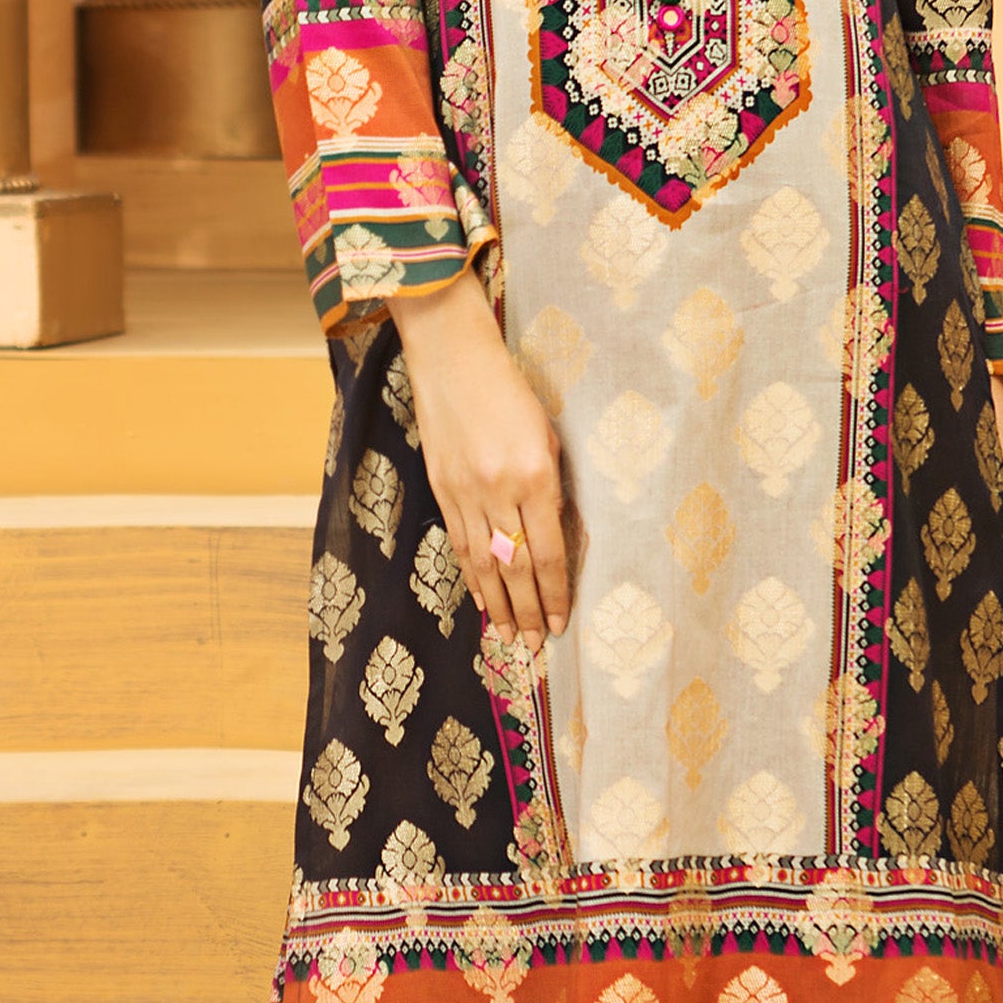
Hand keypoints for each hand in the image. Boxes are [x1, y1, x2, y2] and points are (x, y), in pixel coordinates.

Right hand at [388, 266, 570, 651]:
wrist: (453, 357)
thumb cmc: (511, 388)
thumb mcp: (547, 433)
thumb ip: (551, 486)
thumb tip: (553, 535)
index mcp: (535, 475)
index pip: (548, 552)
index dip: (554, 593)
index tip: (560, 622)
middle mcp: (499, 489)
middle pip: (515, 567)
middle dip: (527, 610)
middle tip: (535, 645)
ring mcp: (465, 492)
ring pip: (484, 563)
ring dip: (498, 604)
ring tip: (509, 636)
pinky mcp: (442, 488)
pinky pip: (460, 543)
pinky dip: (471, 576)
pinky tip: (480, 598)